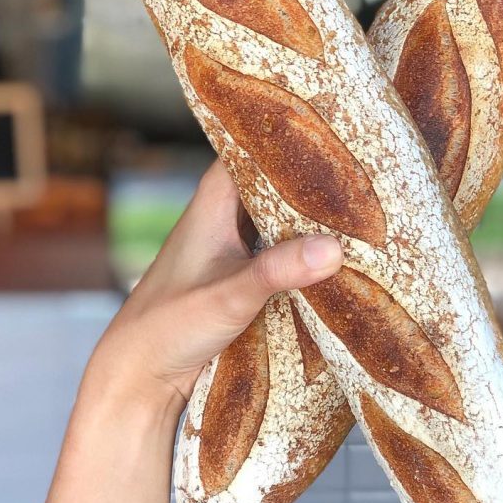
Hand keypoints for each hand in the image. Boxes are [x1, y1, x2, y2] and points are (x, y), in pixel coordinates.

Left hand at [88, 160, 343, 408]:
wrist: (141, 376)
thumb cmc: (169, 324)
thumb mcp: (230, 294)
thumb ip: (280, 269)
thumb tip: (335, 249)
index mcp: (213, 200)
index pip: (252, 146)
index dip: (288, 135)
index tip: (333, 126)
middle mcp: (223, 215)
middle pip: (273, 181)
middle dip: (311, 178)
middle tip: (362, 168)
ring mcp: (233, 246)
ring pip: (279, 217)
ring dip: (310, 216)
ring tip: (362, 204)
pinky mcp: (242, 275)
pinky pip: (281, 249)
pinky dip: (304, 248)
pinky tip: (337, 251)